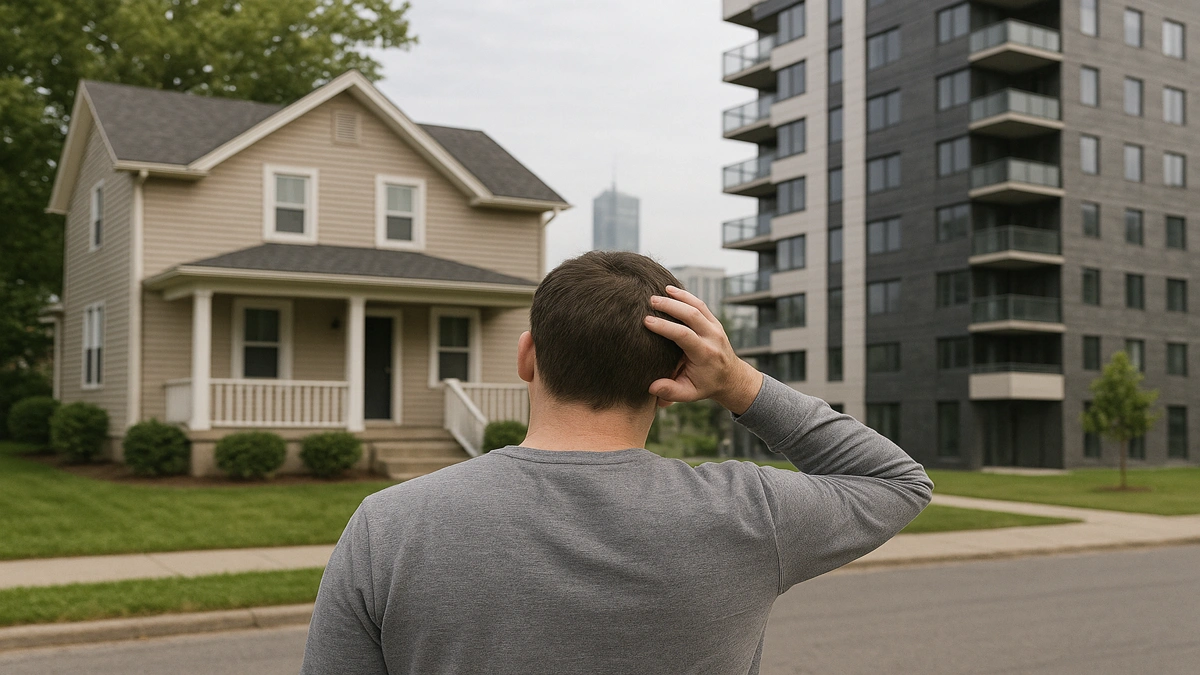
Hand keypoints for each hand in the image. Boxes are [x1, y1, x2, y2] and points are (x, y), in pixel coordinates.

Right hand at [644, 285, 763, 414]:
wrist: (731, 377)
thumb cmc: (705, 385)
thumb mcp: (689, 394)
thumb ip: (671, 392)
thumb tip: (652, 388)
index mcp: (705, 354)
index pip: (684, 335)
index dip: (665, 327)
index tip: (646, 321)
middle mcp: (712, 337)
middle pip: (692, 315)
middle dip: (670, 305)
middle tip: (650, 300)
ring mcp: (716, 327)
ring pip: (698, 306)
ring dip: (678, 297)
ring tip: (659, 291)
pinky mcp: (714, 322)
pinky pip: (701, 305)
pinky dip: (686, 296)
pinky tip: (671, 290)